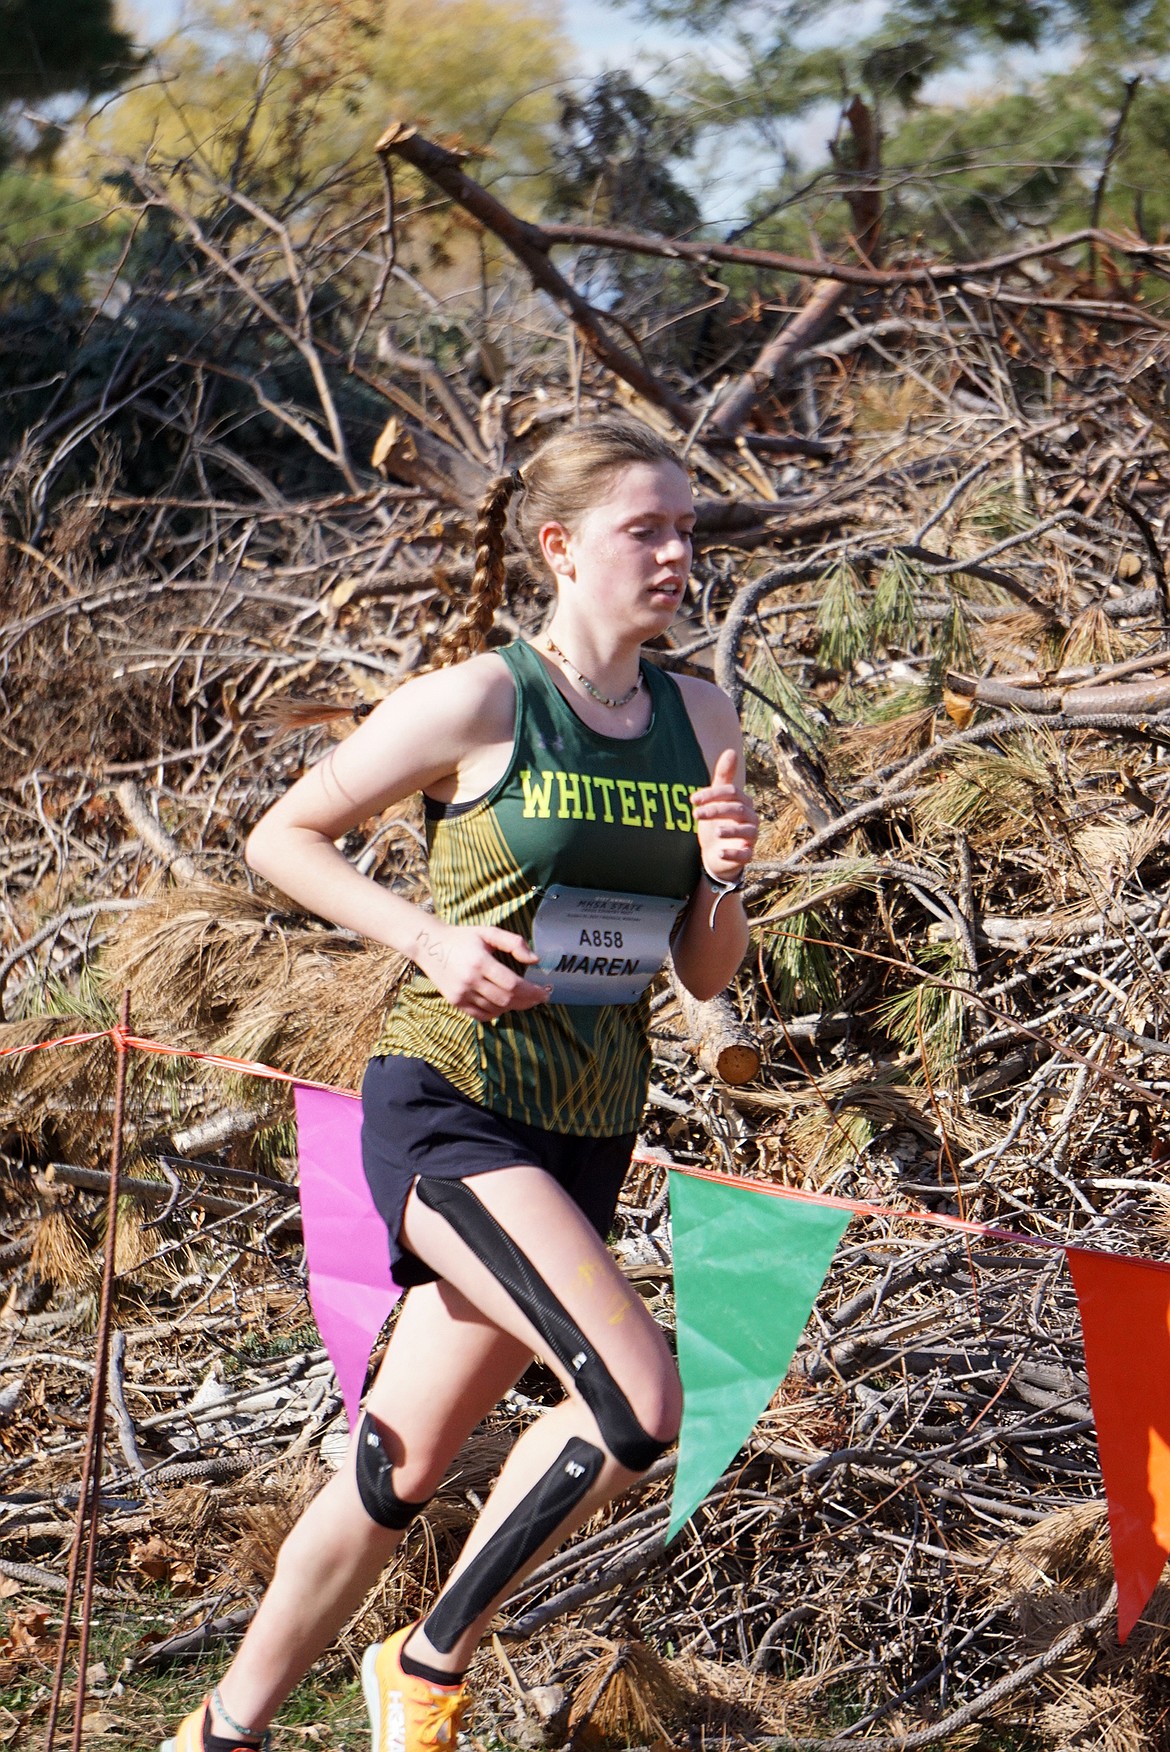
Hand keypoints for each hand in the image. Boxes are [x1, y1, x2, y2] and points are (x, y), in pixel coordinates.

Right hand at [411, 920, 551, 1021]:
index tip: (544, 992)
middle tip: (540, 998)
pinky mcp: (455, 1002)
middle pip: (506, 999)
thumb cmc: (463, 937)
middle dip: (527, 1001)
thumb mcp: (488, 932)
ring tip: (525, 1000)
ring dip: (513, 1007)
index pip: (512, 984)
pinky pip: (481, 1015)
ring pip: (495, 1009)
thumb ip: (514, 943)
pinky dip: (496, 1013)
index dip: (532, 991)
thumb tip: (535, 959)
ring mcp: (461, 994)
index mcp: (480, 962)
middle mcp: (470, 980)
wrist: (429, 945)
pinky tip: (504, 1005)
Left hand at [691, 748, 757, 884]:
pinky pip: (745, 854)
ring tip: (714, 831)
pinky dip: (733, 852)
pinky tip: (719, 852)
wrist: (717, 854)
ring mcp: (750, 837)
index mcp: (743, 802)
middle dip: (716, 810)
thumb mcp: (716, 800)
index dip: (713, 794)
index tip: (693, 800)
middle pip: (737, 809)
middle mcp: (750, 818)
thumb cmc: (717, 822)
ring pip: (746, 830)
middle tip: (696, 814)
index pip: (732, 793)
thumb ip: (723, 777)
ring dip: (730, 829)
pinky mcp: (747, 854)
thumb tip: (732, 751)